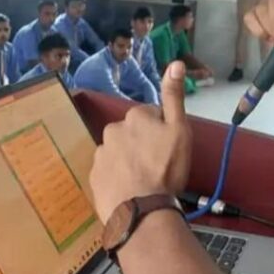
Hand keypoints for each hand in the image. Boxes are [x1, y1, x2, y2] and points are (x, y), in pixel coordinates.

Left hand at [89, 62, 192, 224]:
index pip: (150, 116)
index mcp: (134, 117)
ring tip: (144, 181)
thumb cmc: (166, 169)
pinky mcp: (94, 177)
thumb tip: (175, 62)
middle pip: (132, 134)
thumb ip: (174, 96)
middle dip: (142, 144)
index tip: (168, 148)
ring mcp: (101, 154)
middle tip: (157, 166)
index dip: (162, 131)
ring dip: (129, 161)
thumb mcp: (179, 130)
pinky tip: (130, 190)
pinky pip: (109, 172)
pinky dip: (118, 177)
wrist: (142, 210)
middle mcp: (112, 130)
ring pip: (119, 152)